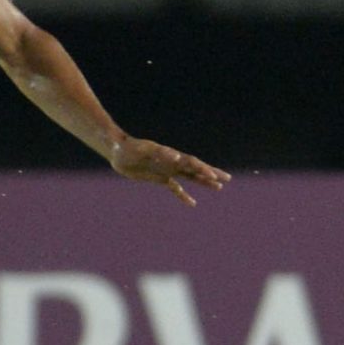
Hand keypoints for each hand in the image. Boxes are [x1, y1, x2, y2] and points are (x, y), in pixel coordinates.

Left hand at [109, 137, 230, 206]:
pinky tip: (192, 204)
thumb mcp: (118, 144)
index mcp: (163, 152)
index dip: (194, 165)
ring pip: (190, 176)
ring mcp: (167, 169)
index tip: (204, 171)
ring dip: (204, 181)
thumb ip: (119, 140)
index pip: (183, 159)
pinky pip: (176, 188)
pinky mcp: (161, 178)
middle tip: (225, 178)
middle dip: (208, 172)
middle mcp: (169, 160)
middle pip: (193, 166)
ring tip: (220, 187)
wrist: (118, 152)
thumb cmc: (119, 146)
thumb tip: (120, 142)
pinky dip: (184, 196)